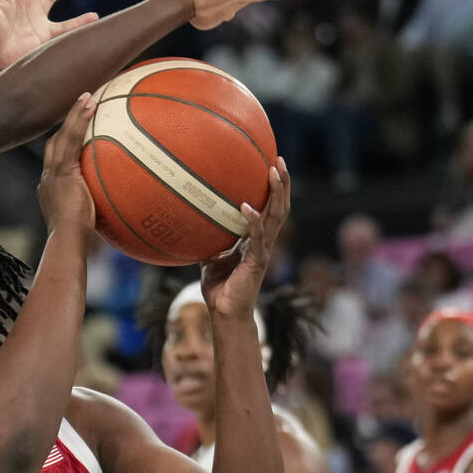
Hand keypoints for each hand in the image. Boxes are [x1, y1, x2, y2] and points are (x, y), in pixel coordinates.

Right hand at [37, 93, 96, 232]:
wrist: (67, 239)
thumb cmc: (80, 240)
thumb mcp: (90, 224)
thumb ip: (100, 213)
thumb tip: (124, 216)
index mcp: (51, 189)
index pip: (55, 161)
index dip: (63, 146)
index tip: (73, 136)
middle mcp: (48, 178)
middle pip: (54, 143)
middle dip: (66, 125)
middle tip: (81, 108)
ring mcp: (53, 172)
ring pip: (62, 135)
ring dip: (74, 114)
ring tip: (87, 96)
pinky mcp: (62, 170)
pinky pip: (72, 138)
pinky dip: (79, 119)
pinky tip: (91, 104)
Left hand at [201, 157, 290, 318]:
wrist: (225, 313)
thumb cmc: (219, 287)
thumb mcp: (210, 257)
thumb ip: (208, 240)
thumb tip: (190, 222)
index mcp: (256, 239)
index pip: (270, 208)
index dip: (274, 188)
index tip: (271, 165)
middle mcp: (264, 242)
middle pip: (280, 207)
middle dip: (282, 183)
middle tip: (279, 160)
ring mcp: (263, 251)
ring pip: (276, 217)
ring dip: (276, 193)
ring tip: (274, 171)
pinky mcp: (256, 262)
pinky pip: (257, 238)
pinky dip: (252, 221)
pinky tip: (245, 207)